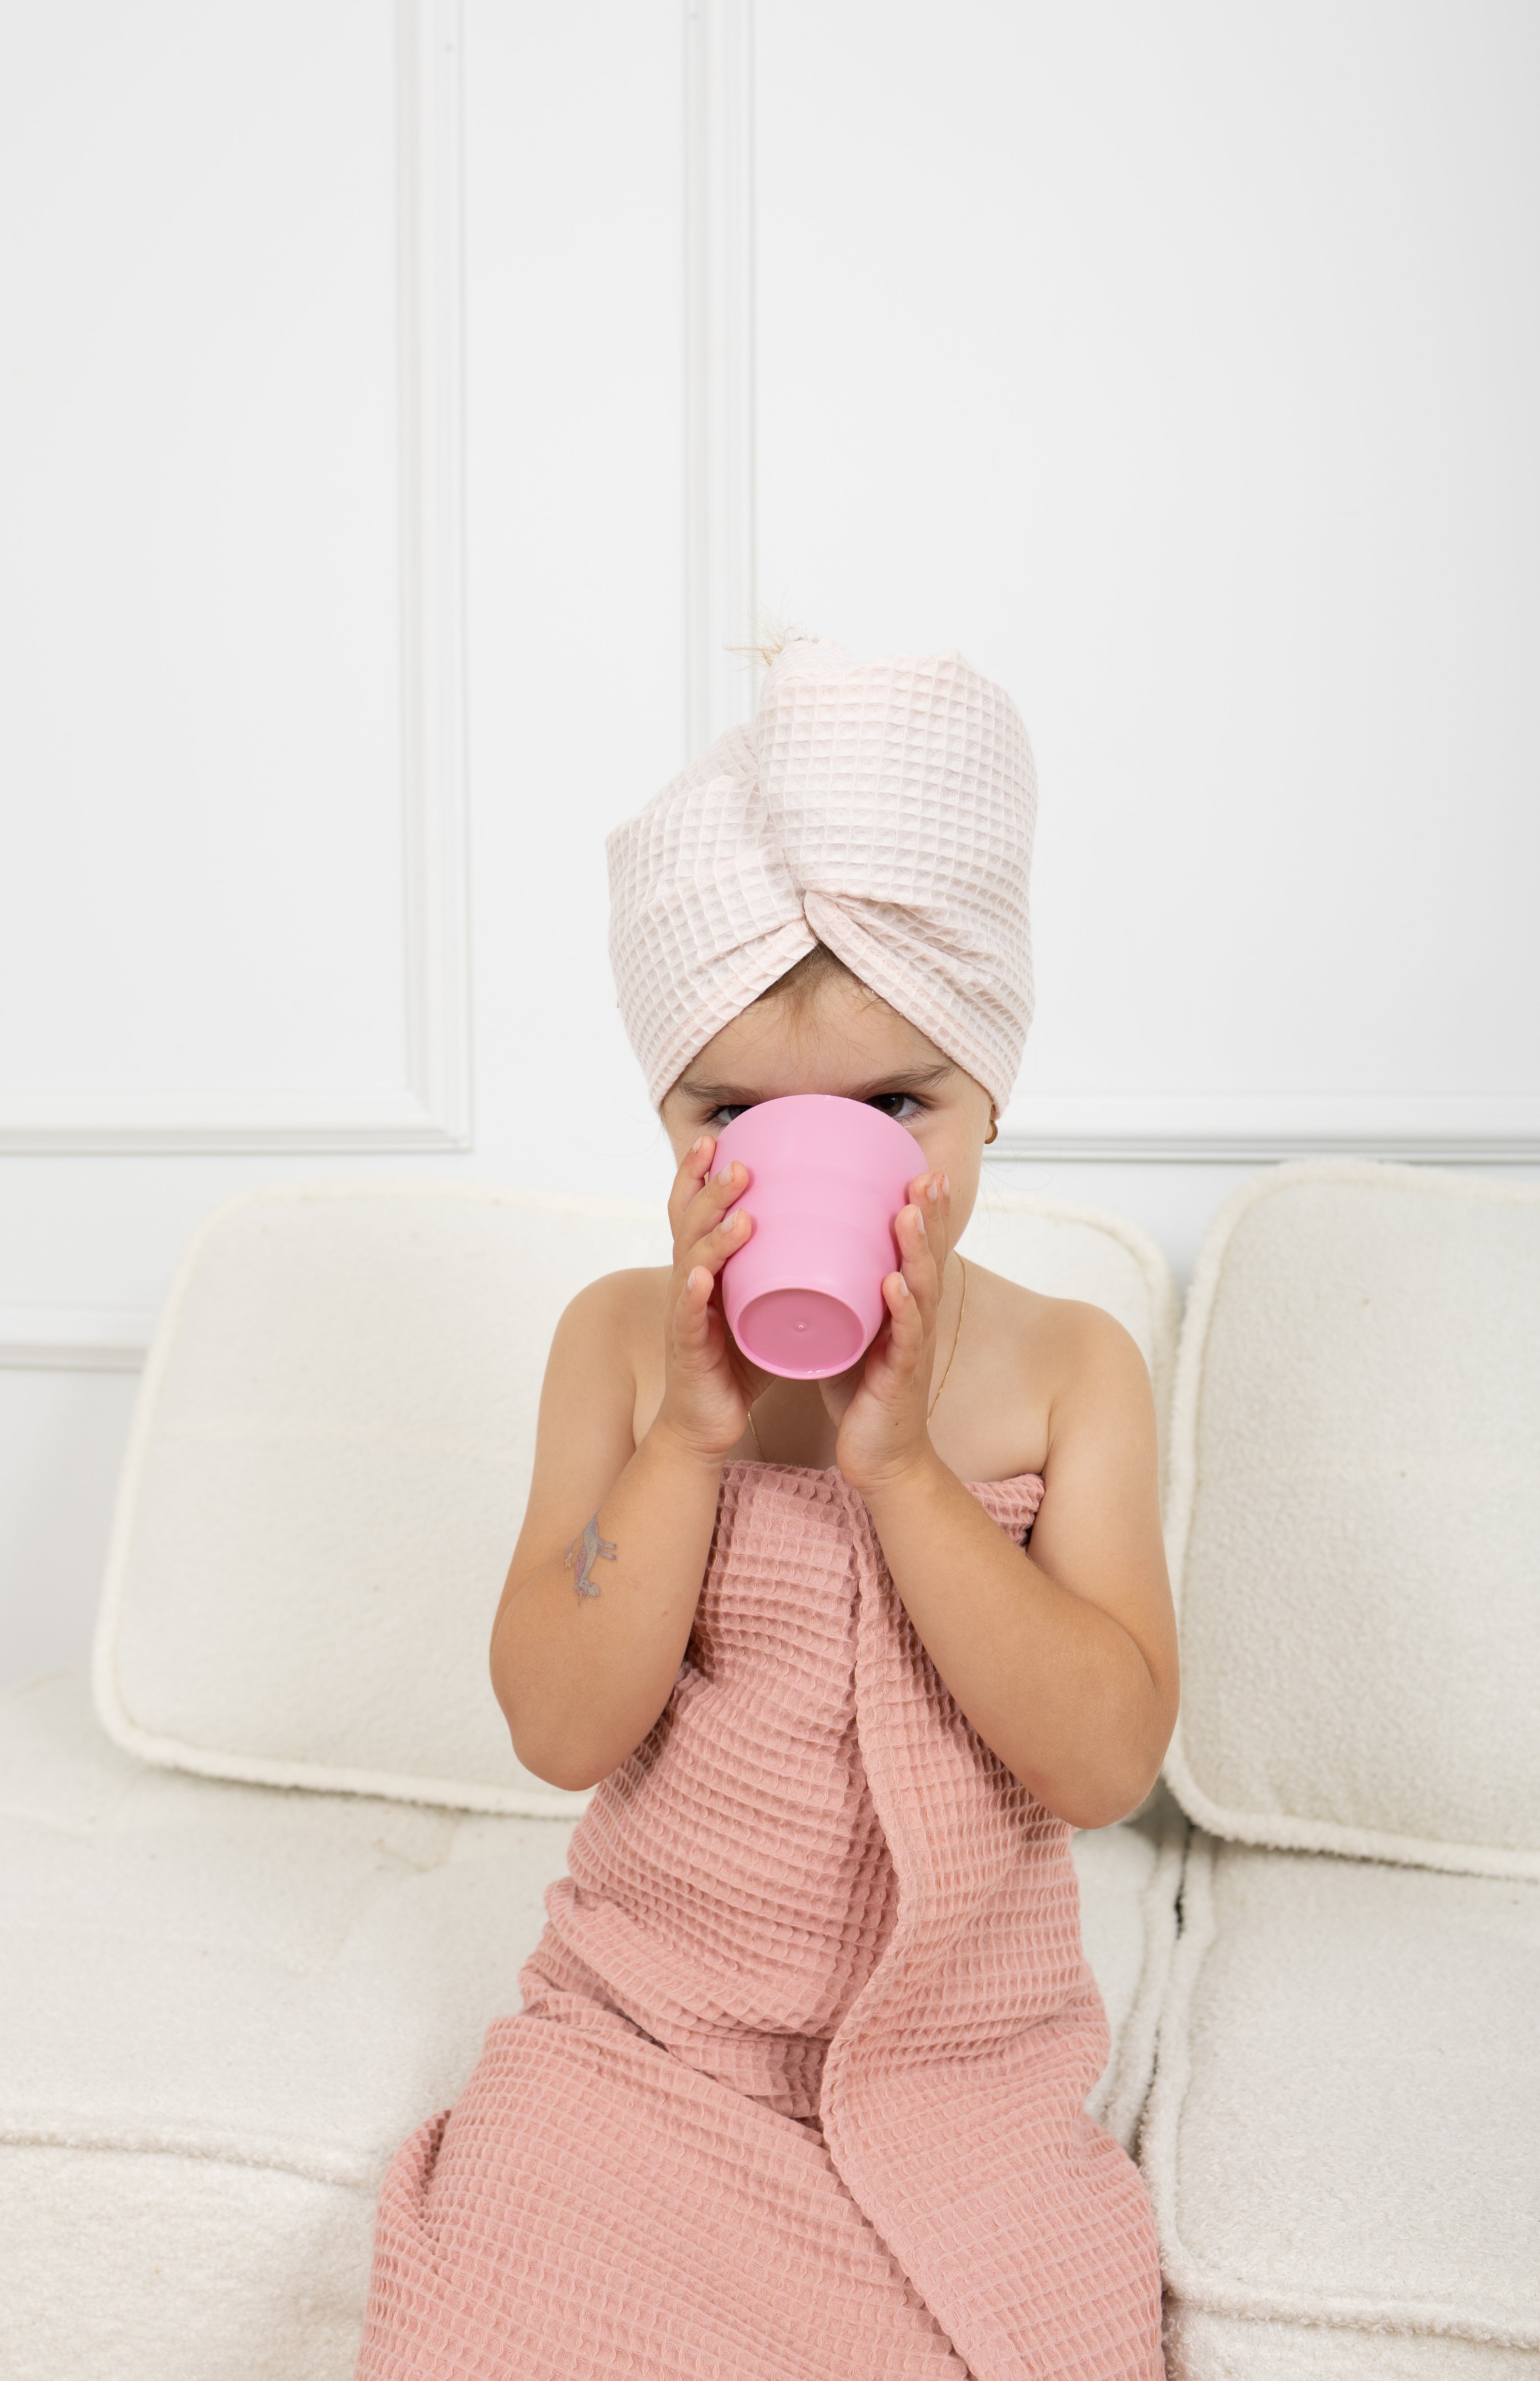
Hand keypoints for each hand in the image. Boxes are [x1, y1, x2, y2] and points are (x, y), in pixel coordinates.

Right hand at [650, 1136, 761, 1464]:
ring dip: (713, 1235)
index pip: (693, 1210)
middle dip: (712, 1191)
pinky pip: (688, 1319)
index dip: (698, 1174)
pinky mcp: (688, 1351)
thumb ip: (783, 1270)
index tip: (717, 1138)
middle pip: (690, 1225)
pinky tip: (701, 1280)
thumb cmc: (737, 1362)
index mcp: (704, 1269)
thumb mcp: (761, 1304)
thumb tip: (834, 1233)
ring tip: (739, 1214)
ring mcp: (684, 1316)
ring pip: (690, 1263)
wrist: (707, 1422)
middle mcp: (687, 1284)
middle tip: (738, 1164)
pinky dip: (693, 1297)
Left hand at [824, 1169, 951, 1495]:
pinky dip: (901, 1310)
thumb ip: (842, 1296)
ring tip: (908, 1213)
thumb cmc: (863, 1395)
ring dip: (915, 1250)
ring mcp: (911, 1349)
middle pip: (928, 1259)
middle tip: (926, 1175)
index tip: (920, 1169)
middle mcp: (915, 1322)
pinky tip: (896, 1285)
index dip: (923, 1212)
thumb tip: (807, 1253)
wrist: (881, 1460)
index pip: (917, 1252)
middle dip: (928, 1216)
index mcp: (903, 1308)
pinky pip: (904, 1340)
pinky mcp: (899, 1379)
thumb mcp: (853, 1332)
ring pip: (921, 1290)